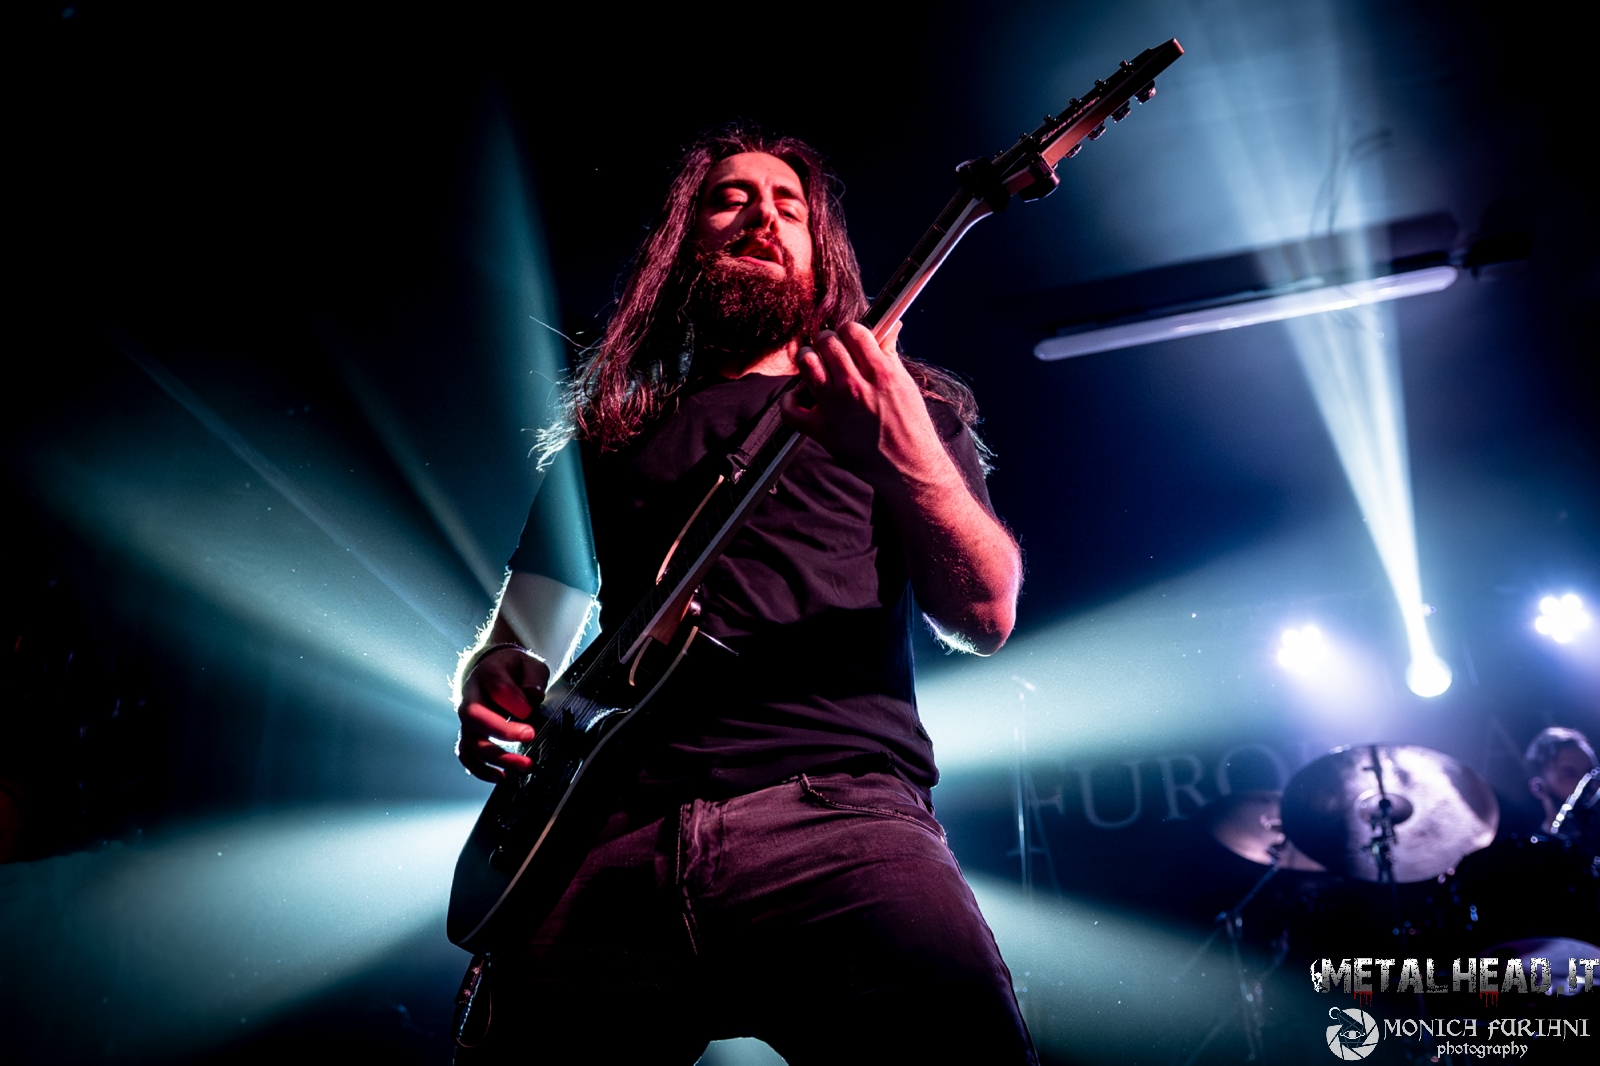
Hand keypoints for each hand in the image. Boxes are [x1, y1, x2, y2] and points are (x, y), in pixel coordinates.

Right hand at [456, 648, 550, 782]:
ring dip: (497, 758)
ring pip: (472, 742)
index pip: (496, 688)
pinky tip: (501, 776)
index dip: (514, 701)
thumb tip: (533, 695)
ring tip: (523, 765)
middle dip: (503, 731)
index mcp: (487, 674)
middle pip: (475, 717)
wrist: (493, 670)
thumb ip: (533, 677)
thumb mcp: (529, 663)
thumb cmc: (513, 669)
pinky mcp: (469, 735)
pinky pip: (467, 755)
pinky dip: (481, 770)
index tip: (530, 711)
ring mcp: (467, 719)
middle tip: (530, 736)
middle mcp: (471, 697)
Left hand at [779, 322, 945, 483]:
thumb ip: (890, 354)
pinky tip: (802, 397)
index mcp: (880, 372)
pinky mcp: (822, 431)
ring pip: (806, 364)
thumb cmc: (910, 426)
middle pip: (826, 342)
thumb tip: (889, 327)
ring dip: (809, 359)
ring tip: (816, 367)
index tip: (851, 339)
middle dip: (828, 342)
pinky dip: (791, 400)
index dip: (849, 331)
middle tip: (833, 352)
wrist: (908, 468)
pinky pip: (790, 409)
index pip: (852, 330)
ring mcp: (835, 408)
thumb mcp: (905, 384)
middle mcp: (855, 386)